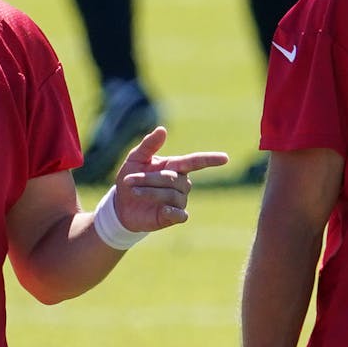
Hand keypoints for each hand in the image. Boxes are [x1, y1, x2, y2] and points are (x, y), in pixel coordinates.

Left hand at [112, 126, 228, 231]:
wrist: (122, 205)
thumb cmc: (131, 178)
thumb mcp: (136, 158)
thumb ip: (149, 144)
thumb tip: (162, 129)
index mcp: (175, 166)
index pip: (196, 161)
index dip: (210, 159)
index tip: (225, 158)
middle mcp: (181, 183)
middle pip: (172, 179)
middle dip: (149, 179)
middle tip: (129, 180)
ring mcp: (179, 201)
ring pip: (172, 195)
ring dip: (150, 192)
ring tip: (134, 191)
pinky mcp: (174, 217)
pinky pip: (180, 214)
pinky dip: (173, 212)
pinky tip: (163, 210)